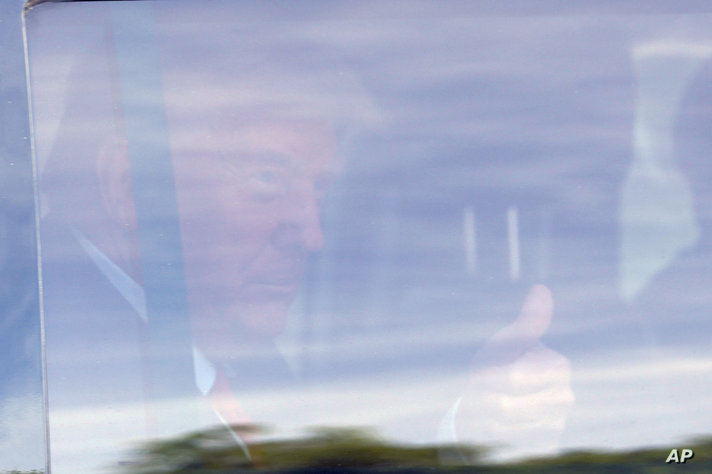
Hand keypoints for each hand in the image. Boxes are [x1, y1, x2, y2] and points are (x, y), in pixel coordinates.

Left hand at [456, 284, 573, 461]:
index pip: (512, 377)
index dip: (490, 374)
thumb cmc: (499, 364)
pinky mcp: (545, 446)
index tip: (493, 369)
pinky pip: (509, 445)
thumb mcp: (507, 341)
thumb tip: (541, 289)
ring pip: (503, 427)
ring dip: (485, 417)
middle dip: (484, 397)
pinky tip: (497, 426)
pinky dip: (494, 437)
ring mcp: (556, 424)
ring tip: (489, 407)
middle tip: (486, 391)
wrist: (492, 401)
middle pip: (504, 404)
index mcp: (558, 367)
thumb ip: (527, 322)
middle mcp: (564, 398)